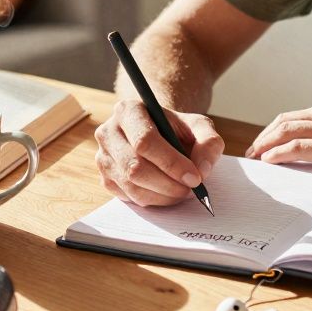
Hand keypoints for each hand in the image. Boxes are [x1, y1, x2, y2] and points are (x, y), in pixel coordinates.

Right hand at [94, 99, 225, 206]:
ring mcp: (103, 156)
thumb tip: (202, 169)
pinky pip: (128, 197)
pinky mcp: (105, 178)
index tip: (195, 177)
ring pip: (131, 185)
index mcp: (129, 110)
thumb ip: (208, 142)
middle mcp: (108, 132)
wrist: (158, 133)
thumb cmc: (176, 129)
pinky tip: (167, 191)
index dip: (171, 163)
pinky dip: (153, 199)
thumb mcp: (198, 126)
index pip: (145, 141)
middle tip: (191, 188)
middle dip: (168, 183)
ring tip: (182, 190)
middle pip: (135, 167)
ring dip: (162, 194)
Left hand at [244, 93, 311, 174]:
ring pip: (285, 130)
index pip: (301, 114)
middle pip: (285, 119)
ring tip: (255, 157)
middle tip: (254, 150)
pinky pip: (296, 147)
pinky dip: (278, 153)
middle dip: (266, 134)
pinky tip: (268, 160)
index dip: (281, 127)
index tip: (270, 139)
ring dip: (265, 144)